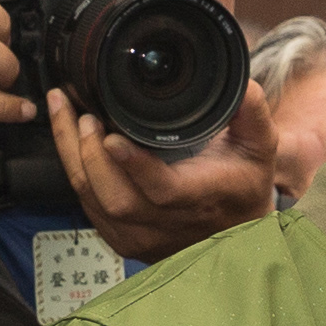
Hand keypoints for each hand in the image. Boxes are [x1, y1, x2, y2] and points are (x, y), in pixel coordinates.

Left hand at [57, 79, 277, 260]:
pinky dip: (76, 170)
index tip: (112, 136)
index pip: (164, 191)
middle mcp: (168, 225)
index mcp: (201, 199)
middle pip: (115, 199)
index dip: (135, 165)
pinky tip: (70, 139)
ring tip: (66, 113)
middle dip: (89, 154)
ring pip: (93, 202)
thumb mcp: (259, 147)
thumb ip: (252, 113)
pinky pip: (88, 206)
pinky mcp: (123, 240)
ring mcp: (142, 237)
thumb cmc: (243, 184)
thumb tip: (244, 86)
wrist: (237, 232)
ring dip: (73, 156)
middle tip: (83, 114)